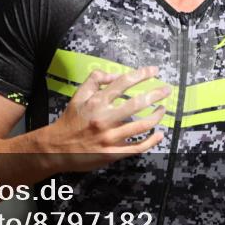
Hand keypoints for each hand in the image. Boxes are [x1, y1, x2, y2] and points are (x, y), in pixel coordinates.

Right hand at [40, 66, 170, 171]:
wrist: (57, 148)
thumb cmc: (70, 120)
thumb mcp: (78, 95)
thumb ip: (95, 81)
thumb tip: (114, 75)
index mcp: (96, 103)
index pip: (123, 83)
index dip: (141, 75)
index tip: (154, 70)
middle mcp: (104, 119)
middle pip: (137, 103)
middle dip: (156, 95)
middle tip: (167, 90)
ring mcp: (110, 138)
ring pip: (141, 126)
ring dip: (156, 117)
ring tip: (163, 110)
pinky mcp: (113, 154)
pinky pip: (137, 148)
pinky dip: (151, 141)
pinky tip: (159, 135)